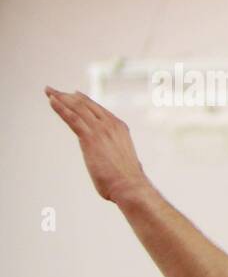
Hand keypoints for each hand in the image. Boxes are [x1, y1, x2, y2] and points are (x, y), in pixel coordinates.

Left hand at [46, 87, 149, 202]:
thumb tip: (114, 161)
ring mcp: (101, 129)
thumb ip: (116, 154)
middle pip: (86, 104)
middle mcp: (110, 124)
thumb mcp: (122, 159)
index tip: (71, 95)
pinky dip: (60, 108)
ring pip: (77, 108)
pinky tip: (51, 101)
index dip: (83, 101)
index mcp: (119, 127)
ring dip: (61, 98)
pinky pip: (72, 118)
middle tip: (53, 91)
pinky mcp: (90, 138)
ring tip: (49, 91)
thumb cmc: (127, 179)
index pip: (98, 109)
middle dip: (68, 96)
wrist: (130, 185)